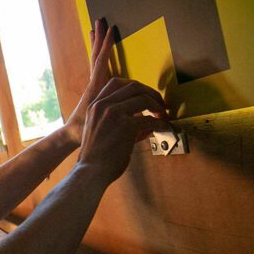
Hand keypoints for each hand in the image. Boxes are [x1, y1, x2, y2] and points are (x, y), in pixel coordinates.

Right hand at [76, 22, 167, 183]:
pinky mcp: (125, 126)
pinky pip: (150, 119)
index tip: (145, 96)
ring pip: (143, 98)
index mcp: (95, 105)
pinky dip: (160, 123)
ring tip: (162, 116)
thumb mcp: (98, 129)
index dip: (135, 87)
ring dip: (157, 106)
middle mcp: (103, 105)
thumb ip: (114, 118)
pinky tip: (163, 128)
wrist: (90, 171)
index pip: (116, 82)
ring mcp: (113, 114)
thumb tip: (142, 117)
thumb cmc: (96, 156)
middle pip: (133, 86)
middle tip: (160, 104)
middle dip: (150, 93)